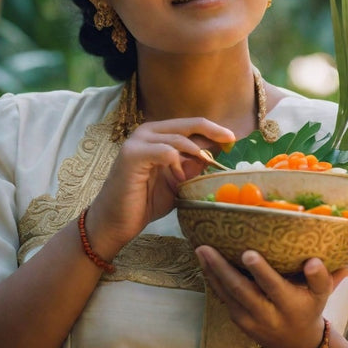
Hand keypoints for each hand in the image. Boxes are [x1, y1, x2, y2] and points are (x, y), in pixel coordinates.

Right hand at [87, 119, 234, 257]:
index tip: (232, 140)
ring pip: (178, 139)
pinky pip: (165, 152)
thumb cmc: (145, 202)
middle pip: (188, 124)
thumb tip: (214, 154)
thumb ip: (192, 166)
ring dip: (195, 154)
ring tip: (204, 169)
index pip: (191, 125)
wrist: (115, 223)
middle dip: (213, 131)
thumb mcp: (177, 181)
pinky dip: (177, 163)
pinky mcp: (132, 155)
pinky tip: (179, 178)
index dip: (213, 131)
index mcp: (158, 134)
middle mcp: (147, 131)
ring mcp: (137, 141)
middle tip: (231, 141)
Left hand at [195, 246, 347, 347]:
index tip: (310, 262)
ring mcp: (252, 318)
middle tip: (237, 249)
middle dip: (241, 271)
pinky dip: (211, 278)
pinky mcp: (237, 318)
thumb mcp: (323, 295)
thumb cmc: (307, 308)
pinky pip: (222, 296)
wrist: (292, 345)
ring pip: (232, 293)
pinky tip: (202, 259)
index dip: (309, 276)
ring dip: (215, 270)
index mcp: (296, 304)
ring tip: (203, 248)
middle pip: (254, 292)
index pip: (301, 289)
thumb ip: (331, 275)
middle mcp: (273, 313)